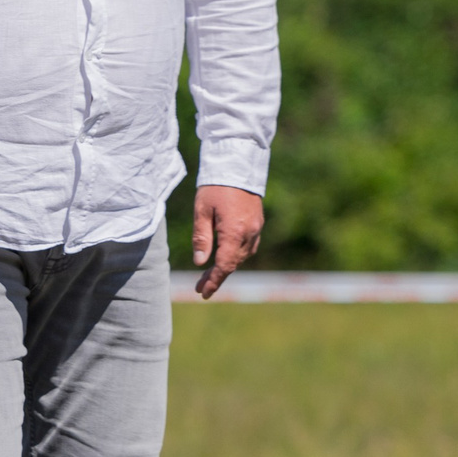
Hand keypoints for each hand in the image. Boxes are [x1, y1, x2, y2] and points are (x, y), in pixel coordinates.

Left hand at [190, 185, 264, 299]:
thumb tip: (200, 262)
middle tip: (201, 287)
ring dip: (226, 266)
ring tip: (209, 274)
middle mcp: (249, 233)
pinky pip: (248, 246)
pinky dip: (236, 255)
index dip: (214, 281)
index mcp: (234, 232)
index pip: (224, 265)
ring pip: (241, 256)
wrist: (238, 164)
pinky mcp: (257, 222)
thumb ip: (202, 238)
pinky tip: (225, 256)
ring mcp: (256, 228)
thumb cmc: (215, 186)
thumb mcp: (201, 211)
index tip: (203, 293)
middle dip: (217, 277)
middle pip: (233, 263)